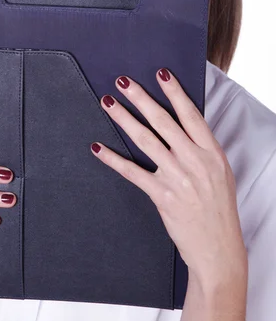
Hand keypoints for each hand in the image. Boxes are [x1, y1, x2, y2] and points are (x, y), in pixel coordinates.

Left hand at [90, 67, 247, 284]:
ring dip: (123, 119)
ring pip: (145, 140)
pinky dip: (113, 159)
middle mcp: (194, 161)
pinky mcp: (161, 195)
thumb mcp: (220, 173)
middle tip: (123, 82)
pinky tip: (99, 148)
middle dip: (141, 98)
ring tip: (108, 103)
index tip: (161, 74)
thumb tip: (182, 128)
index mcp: (211, 153)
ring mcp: (177, 177)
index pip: (190, 115)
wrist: (218, 247)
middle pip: (162, 121)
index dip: (174, 92)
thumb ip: (201, 150)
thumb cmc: (219, 209)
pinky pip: (132, 172)